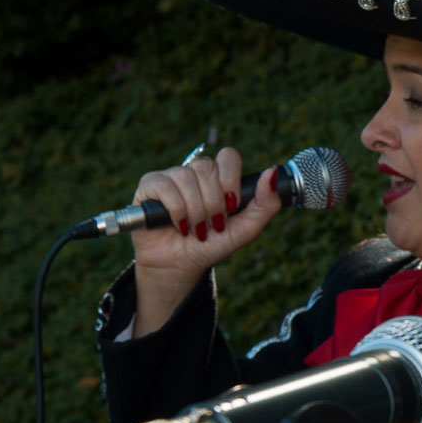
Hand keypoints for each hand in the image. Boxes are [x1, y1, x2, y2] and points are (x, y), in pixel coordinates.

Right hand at [128, 147, 281, 335]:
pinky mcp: (149, 186)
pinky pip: (164, 186)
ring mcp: (171, 176)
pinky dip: (176, 209)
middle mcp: (195, 172)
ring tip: (196, 229)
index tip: (232, 206)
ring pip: (186, 176)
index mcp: (219, 177)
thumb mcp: (247, 228)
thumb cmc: (213, 244)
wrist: (180, 265)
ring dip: (195, 210)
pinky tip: (179, 225)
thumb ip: (266, 203)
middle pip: (207, 168)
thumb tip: (273, 171)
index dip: (230, 179)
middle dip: (213, 203)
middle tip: (212, 225)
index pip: (228, 157)